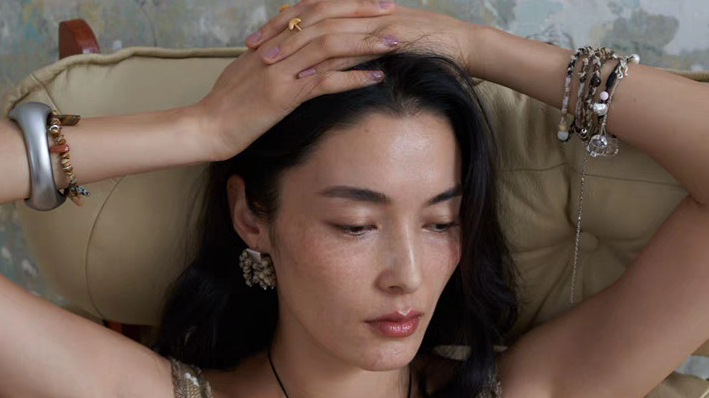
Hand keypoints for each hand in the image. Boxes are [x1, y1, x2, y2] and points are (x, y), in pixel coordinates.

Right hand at [190, 0, 400, 161]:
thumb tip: (290, 43)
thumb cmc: (228, 104)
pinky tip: (376, 78)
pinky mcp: (284, 94)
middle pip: (326, 18)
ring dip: (366, 43)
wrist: (208, 126)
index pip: (313, 8)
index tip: (370, 2)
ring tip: (394, 43)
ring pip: (330, 45)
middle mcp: (278, 47)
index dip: (343, 2)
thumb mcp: (249, 70)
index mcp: (272, 38)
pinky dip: (353, 77)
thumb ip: (271, 53)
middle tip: (392, 11)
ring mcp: (281, 69)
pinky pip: (325, 81)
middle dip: (362, 13)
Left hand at [244, 1, 476, 75]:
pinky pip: (352, 50)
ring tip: (269, 63)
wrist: (462, 43)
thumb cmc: (425, 44)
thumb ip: (355, 43)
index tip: (255, 37)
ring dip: (294, 47)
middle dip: (277, 31)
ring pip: (325, 30)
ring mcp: (373, 22)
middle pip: (309, 14)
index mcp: (355, 7)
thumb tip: (330, 56)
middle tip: (249, 47)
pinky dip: (326, 63)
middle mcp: (360, 9)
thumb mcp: (382, 41)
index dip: (281, 21)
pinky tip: (305, 78)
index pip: (310, 9)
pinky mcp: (387, 41)